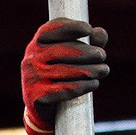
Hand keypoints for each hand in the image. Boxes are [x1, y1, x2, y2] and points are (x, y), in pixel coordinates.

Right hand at [21, 18, 109, 134]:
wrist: (42, 107)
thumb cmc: (60, 75)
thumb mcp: (73, 56)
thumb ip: (89, 42)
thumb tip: (100, 33)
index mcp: (37, 45)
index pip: (49, 30)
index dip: (68, 27)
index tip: (88, 29)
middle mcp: (31, 59)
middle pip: (58, 51)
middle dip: (84, 52)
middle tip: (102, 55)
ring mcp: (31, 79)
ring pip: (62, 71)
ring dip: (87, 70)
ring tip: (104, 70)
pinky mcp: (36, 97)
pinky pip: (61, 90)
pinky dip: (81, 86)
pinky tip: (94, 83)